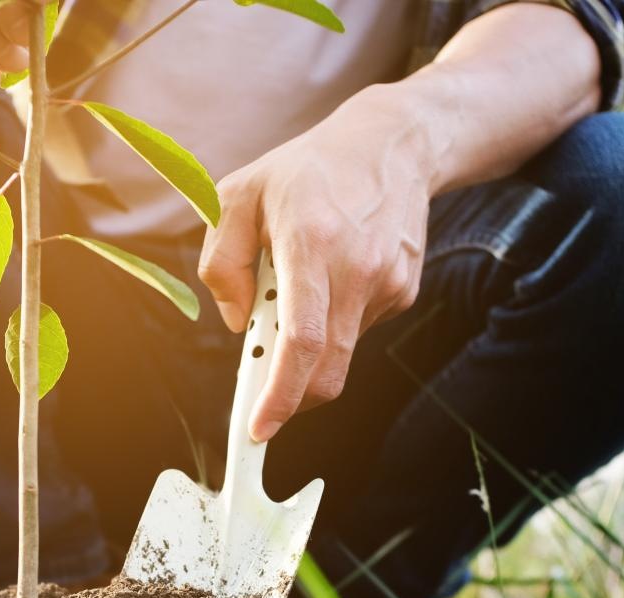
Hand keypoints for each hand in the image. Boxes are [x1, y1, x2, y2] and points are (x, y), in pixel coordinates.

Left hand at [199, 88, 434, 442]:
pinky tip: (333, 271)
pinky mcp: (403, 291)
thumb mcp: (239, 194)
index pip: (302, 340)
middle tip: (264, 397)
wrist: (393, 144)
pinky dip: (334, 319)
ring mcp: (387, 284)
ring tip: (300, 282)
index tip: (260, 428)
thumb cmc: (308, 168)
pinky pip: (357, 328)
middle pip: (327, 367)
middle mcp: (357, 269)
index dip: (281, 395)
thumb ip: (221, 260)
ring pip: (340, 349)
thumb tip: (237, 321)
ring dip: (311, 341)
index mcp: (312, 244)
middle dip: (292, 398)